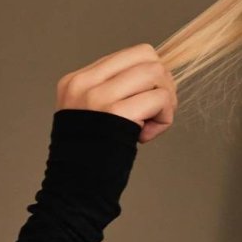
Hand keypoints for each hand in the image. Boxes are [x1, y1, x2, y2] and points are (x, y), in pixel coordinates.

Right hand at [55, 43, 177, 143]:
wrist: (75, 186)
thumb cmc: (92, 154)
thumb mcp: (93, 114)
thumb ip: (115, 92)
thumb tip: (157, 76)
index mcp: (77, 80)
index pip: (130, 54)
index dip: (151, 75)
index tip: (148, 100)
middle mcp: (85, 83)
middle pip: (147, 56)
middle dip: (164, 82)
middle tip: (158, 109)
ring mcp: (98, 96)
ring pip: (156, 73)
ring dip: (166, 100)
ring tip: (153, 122)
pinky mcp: (115, 112)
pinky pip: (159, 99)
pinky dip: (165, 118)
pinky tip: (147, 135)